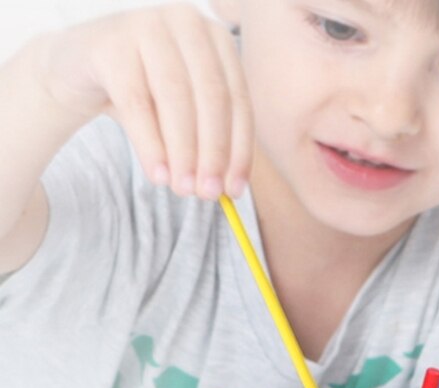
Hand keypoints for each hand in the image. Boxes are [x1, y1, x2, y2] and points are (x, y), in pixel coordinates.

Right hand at [37, 3, 252, 198]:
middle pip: (212, 99)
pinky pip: (135, 102)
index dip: (239, 150)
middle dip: (213, 153)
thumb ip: (208, 143)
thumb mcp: (184, 115)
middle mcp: (187, 22)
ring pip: (175, 99)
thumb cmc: (145, 94)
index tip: (234, 191)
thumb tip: (229, 190)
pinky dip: (150, 144)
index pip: (238, 102)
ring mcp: (147, 25)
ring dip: (183, 152)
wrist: (78, 69)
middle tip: (207, 194)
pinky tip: (157, 175)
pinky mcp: (110, 43)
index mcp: (217, 39)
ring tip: (183, 189)